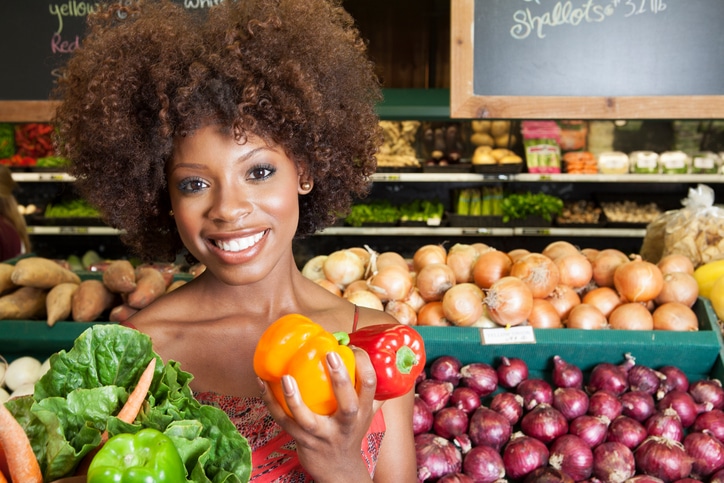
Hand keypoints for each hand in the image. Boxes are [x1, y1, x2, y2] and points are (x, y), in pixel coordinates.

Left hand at [258, 347, 380, 481]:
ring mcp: (322, 434)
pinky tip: (262, 383)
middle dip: (340, 379)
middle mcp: (345, 424)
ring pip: (308, 419)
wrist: (338, 471)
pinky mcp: (302, 440)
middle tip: (330, 354)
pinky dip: (271, 402)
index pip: (370, 385)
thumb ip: (371, 391)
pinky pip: (284, 421)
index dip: (364, 362)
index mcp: (362, 412)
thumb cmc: (350, 434)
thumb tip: (377, 361)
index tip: (351, 346)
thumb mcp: (366, 414)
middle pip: (347, 404)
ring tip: (286, 377)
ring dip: (295, 398)